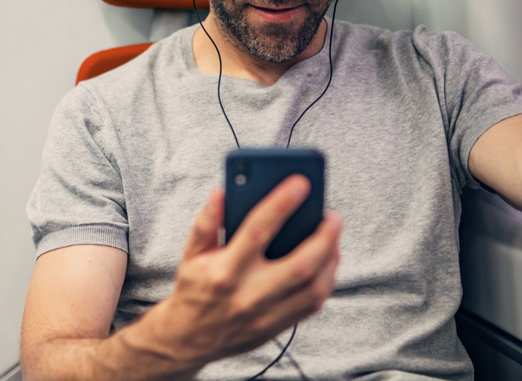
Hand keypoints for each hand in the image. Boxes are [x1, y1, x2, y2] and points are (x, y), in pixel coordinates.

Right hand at [125, 175, 342, 367]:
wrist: (188, 338)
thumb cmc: (194, 289)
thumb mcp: (191, 254)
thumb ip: (206, 223)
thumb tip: (220, 194)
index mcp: (224, 271)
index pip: (257, 231)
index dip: (281, 204)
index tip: (301, 183)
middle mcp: (247, 295)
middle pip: (300, 266)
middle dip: (324, 238)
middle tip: (333, 217)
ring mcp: (264, 315)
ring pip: (313, 289)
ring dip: (331, 261)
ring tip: (333, 238)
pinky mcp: (275, 328)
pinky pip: (312, 306)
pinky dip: (325, 282)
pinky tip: (326, 263)